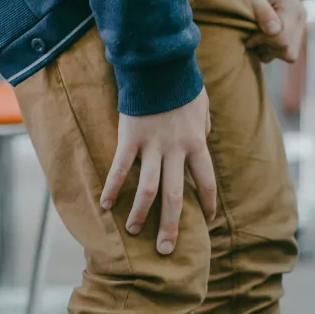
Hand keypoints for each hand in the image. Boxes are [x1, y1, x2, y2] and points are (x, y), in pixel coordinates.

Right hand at [99, 89, 218, 254]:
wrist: (159, 64)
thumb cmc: (182, 85)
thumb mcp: (202, 109)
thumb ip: (202, 130)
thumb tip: (202, 142)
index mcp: (196, 144)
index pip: (206, 181)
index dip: (208, 202)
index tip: (208, 219)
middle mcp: (176, 150)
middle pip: (175, 196)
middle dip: (170, 226)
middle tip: (165, 249)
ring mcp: (152, 146)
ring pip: (148, 189)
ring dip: (140, 214)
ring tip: (133, 232)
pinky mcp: (129, 138)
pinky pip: (120, 168)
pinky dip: (113, 187)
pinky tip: (106, 205)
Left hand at [241, 0, 304, 63]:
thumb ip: (261, 9)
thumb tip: (273, 31)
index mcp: (293, 8)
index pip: (282, 38)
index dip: (262, 41)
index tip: (249, 34)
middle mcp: (301, 20)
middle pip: (287, 50)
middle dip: (267, 47)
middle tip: (252, 36)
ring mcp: (300, 29)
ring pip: (288, 55)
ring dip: (269, 51)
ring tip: (257, 37)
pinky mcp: (295, 36)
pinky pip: (287, 54)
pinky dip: (273, 51)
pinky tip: (262, 41)